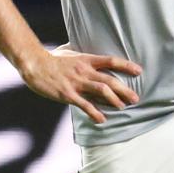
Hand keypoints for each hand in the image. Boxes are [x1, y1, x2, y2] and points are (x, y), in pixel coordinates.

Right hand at [20, 45, 141, 124]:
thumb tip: (87, 53)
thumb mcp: (69, 52)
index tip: (139, 71)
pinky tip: (102, 119)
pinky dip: (94, 112)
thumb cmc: (51, 58)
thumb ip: (81, 55)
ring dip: (114, 100)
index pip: (111, 61)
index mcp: (86, 60)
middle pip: (110, 80)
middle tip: (136, 98)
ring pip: (101, 90)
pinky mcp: (67, 94)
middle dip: (125, 90)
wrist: (34, 64)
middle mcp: (84, 71)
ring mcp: (76, 83)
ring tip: (122, 107)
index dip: (126, 66)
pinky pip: (84, 104)